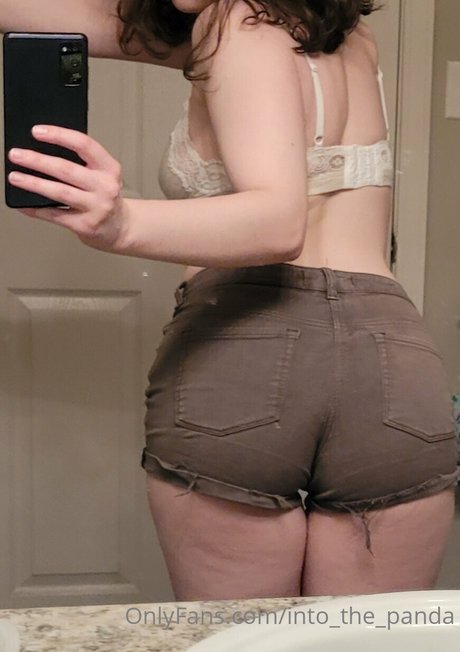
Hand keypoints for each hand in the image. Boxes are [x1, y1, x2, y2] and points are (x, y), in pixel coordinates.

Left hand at [7, 126, 128, 252]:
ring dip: (34, 183)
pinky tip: (23, 204)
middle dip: (38, 160)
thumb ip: (81, 163)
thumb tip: (41, 154)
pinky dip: (36, 210)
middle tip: (16, 155)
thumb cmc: (106, 197)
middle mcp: (105, 187)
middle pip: (67, 169)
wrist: (122, 228)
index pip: (84, 145)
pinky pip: (56, 215)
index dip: (59, 136)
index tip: (37, 131)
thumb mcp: (103, 175)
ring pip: (60, 192)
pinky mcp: (85, 226)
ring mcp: (96, 208)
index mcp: (109, 168)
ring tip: (15, 177)